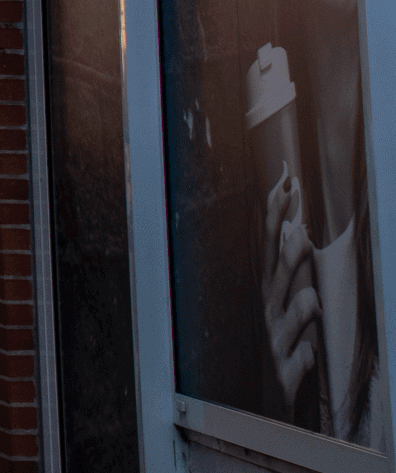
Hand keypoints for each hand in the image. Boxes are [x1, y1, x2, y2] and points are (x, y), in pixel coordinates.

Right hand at [262, 171, 321, 404]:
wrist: (275, 400)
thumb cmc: (289, 344)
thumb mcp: (290, 302)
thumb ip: (292, 266)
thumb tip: (295, 224)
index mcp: (271, 290)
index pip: (272, 243)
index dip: (277, 213)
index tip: (287, 183)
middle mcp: (269, 312)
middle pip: (277, 278)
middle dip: (287, 257)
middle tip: (300, 232)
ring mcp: (276, 344)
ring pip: (286, 324)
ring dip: (299, 311)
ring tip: (313, 299)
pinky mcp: (285, 376)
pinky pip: (295, 366)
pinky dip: (301, 361)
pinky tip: (310, 356)